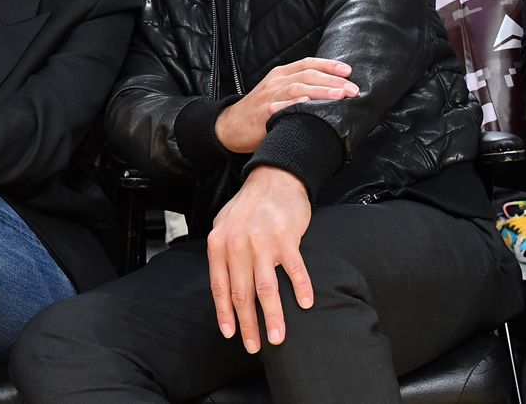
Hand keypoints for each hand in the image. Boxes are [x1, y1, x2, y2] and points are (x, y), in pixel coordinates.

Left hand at [207, 166, 312, 352]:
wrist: (273, 178)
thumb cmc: (248, 206)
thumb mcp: (224, 226)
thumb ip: (222, 254)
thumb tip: (223, 287)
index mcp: (219, 244)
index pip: (220, 287)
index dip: (225, 314)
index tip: (231, 334)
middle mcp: (238, 245)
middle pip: (242, 294)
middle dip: (248, 324)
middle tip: (254, 346)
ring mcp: (262, 242)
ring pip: (266, 288)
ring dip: (273, 317)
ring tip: (278, 338)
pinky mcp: (287, 238)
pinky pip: (295, 270)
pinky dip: (301, 288)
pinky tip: (306, 304)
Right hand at [214, 57, 357, 153]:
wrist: (230, 126)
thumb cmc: (259, 111)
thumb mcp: (276, 92)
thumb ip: (297, 87)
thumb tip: (330, 89)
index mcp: (280, 74)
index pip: (308, 63)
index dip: (329, 65)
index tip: (348, 70)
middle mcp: (275, 81)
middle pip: (307, 75)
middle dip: (332, 80)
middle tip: (352, 89)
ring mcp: (269, 96)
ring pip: (298, 88)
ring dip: (321, 91)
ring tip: (339, 95)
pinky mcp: (263, 113)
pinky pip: (281, 106)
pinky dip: (295, 103)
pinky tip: (308, 103)